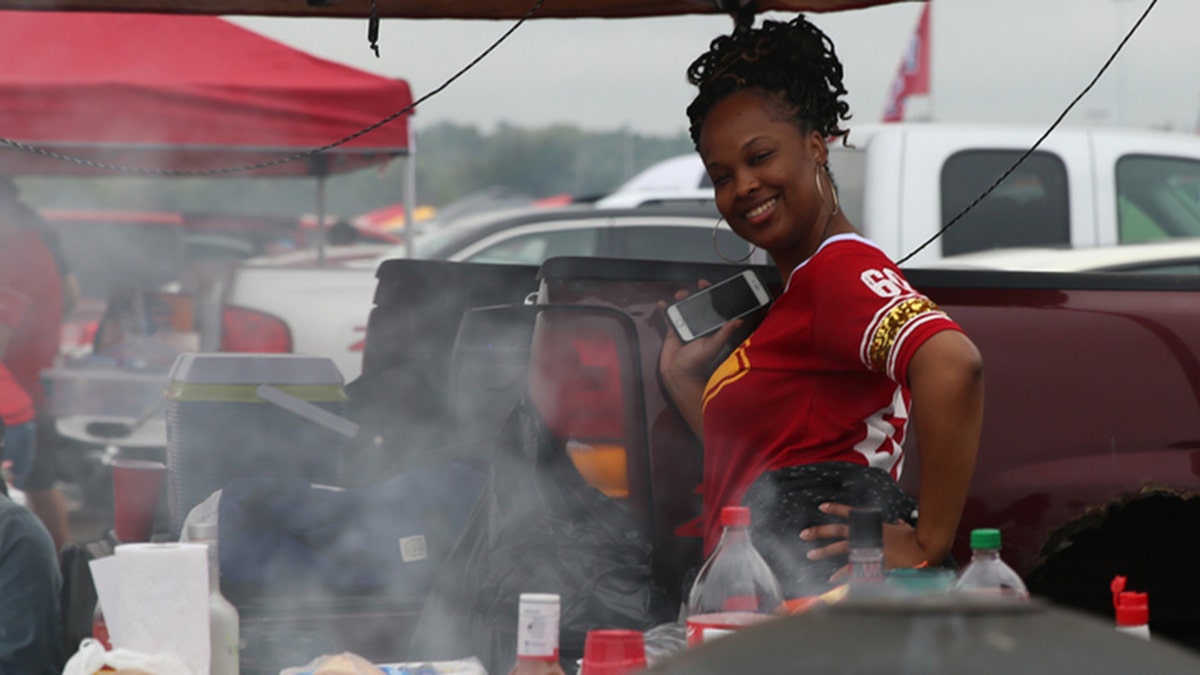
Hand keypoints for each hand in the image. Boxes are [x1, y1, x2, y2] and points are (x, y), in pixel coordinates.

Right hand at [657, 281, 743, 384]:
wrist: (677, 375)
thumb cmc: (696, 365)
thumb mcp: (712, 347)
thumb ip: (724, 333)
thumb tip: (739, 321)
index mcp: (710, 329)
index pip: (713, 308)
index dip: (711, 296)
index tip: (707, 286)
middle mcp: (699, 327)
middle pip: (697, 305)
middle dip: (694, 294)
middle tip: (692, 289)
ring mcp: (685, 328)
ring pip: (683, 308)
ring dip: (680, 299)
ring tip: (678, 296)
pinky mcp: (673, 331)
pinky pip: (668, 316)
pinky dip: (665, 309)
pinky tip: (662, 304)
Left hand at [798, 502, 927, 582]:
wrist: (921, 550)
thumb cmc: (915, 538)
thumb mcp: (904, 528)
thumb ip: (899, 525)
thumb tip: (900, 522)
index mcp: (872, 523)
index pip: (850, 513)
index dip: (835, 508)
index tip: (821, 507)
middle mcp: (864, 534)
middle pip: (836, 530)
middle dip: (818, 532)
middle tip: (803, 534)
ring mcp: (865, 547)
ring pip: (838, 548)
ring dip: (823, 552)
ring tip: (810, 555)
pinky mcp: (868, 562)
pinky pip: (850, 569)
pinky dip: (840, 574)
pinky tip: (831, 579)